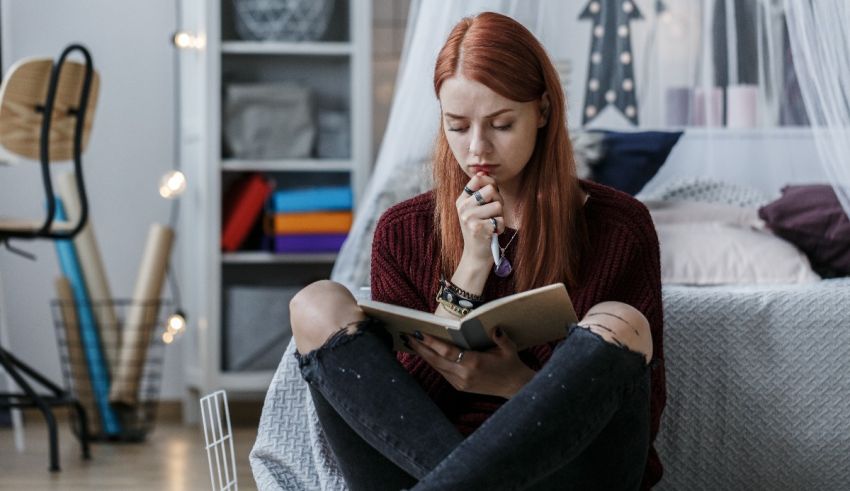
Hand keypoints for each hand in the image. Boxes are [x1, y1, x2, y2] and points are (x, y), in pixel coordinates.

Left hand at [404, 327, 535, 398]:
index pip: (447, 351)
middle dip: (420, 347)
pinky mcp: (460, 386)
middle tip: (407, 335)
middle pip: (436, 360)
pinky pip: (442, 372)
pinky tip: (426, 353)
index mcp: (474, 363)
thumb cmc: (511, 364)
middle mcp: (464, 374)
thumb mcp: (509, 349)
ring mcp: (460, 382)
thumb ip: (500, 337)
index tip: (419, 333)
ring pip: (437, 367)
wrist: (515, 387)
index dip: (431, 343)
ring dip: (423, 355)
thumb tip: (494, 328)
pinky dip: (433, 362)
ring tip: (412, 342)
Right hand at [456, 172, 505, 266]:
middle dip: (498, 200)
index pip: (477, 179)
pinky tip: (492, 232)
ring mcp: (469, 218)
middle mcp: (463, 208)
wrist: (475, 255)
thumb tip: (483, 171)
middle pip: (491, 190)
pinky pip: (500, 220)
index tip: (492, 192)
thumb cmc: (479, 229)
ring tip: (491, 223)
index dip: (490, 182)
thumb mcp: (474, 209)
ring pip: (498, 205)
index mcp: (461, 200)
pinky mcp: (479, 229)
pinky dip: (500, 227)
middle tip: (493, 212)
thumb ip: (479, 191)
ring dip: (499, 216)